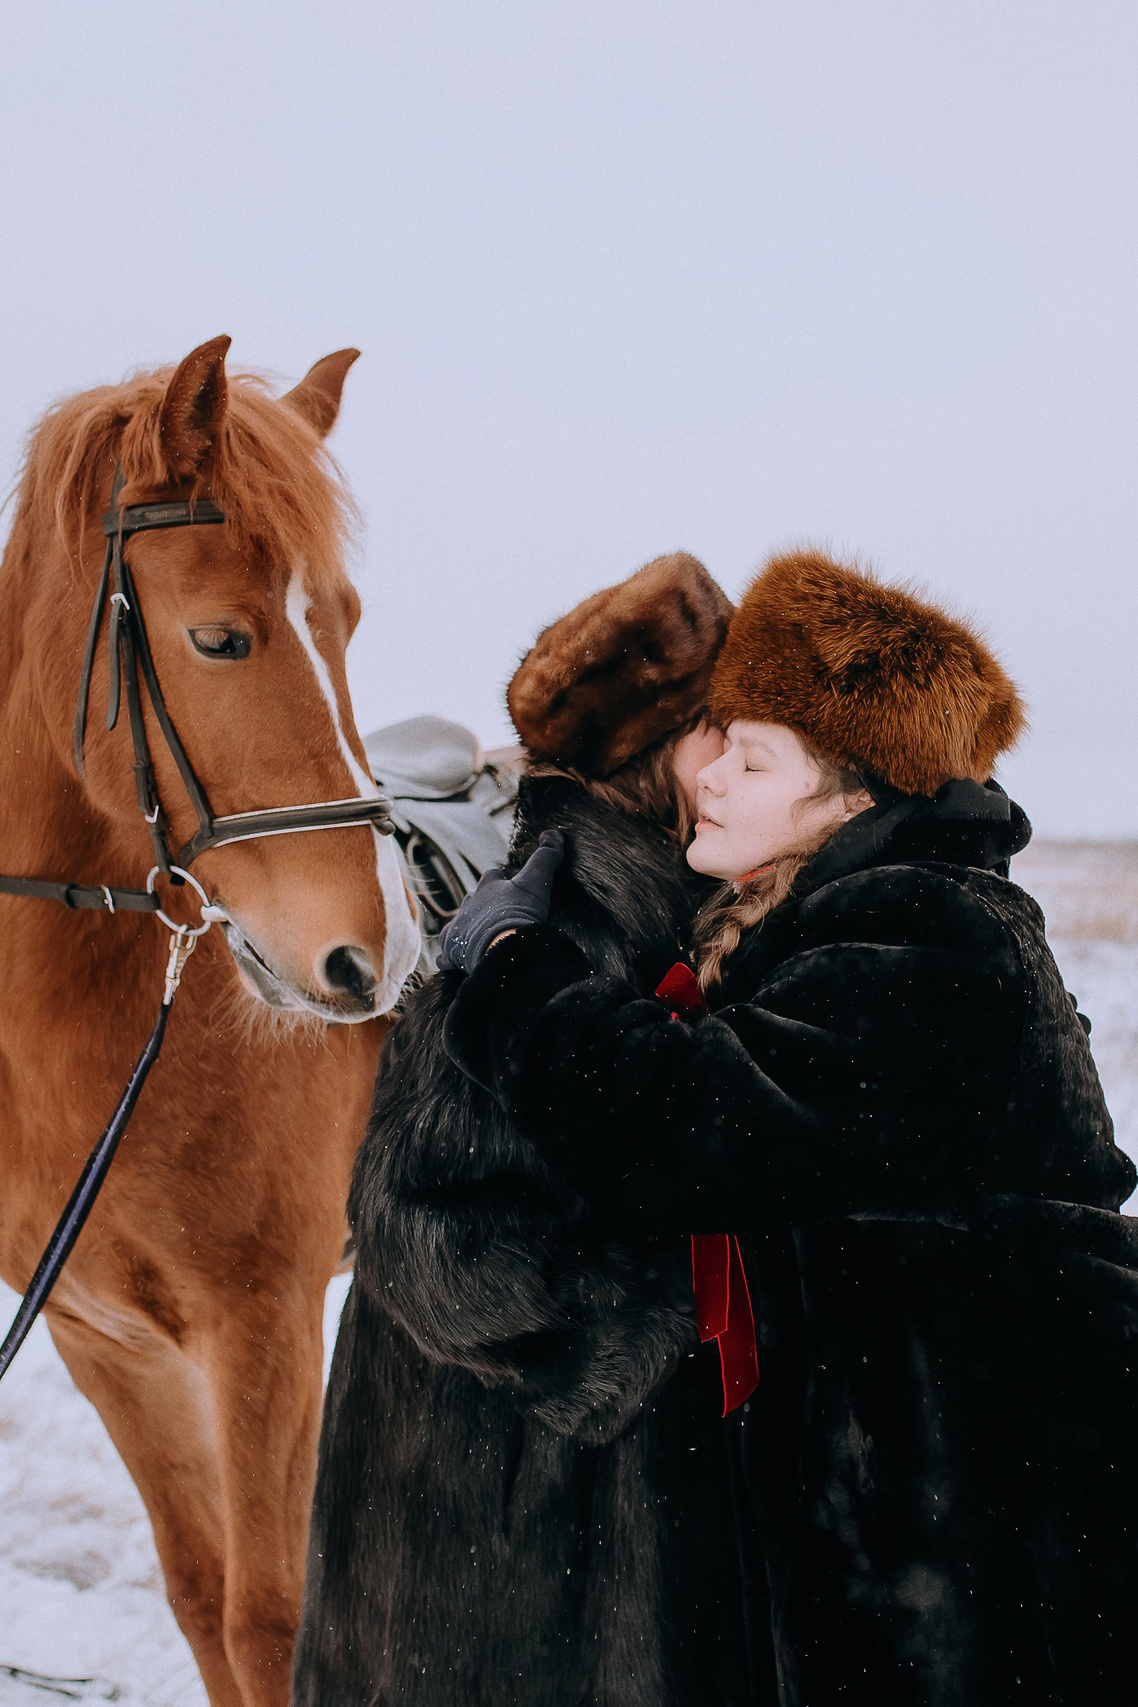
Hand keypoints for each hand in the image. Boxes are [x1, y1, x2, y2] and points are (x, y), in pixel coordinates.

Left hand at [438, 831, 564, 973]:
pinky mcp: (450, 950)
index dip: (504, 882)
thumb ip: (546, 857)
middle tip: (501, 919)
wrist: (502, 948)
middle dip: (486, 906)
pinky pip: (446, 952)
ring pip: (460, 923)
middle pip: (475, 899)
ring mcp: (458, 927)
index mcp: (488, 885)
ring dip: (469, 928)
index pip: (494, 876)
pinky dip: (450, 956)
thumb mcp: (538, 882)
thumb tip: (553, 833)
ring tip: (481, 939)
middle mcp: (469, 902)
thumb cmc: (520, 913)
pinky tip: (456, 961)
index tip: (514, 893)